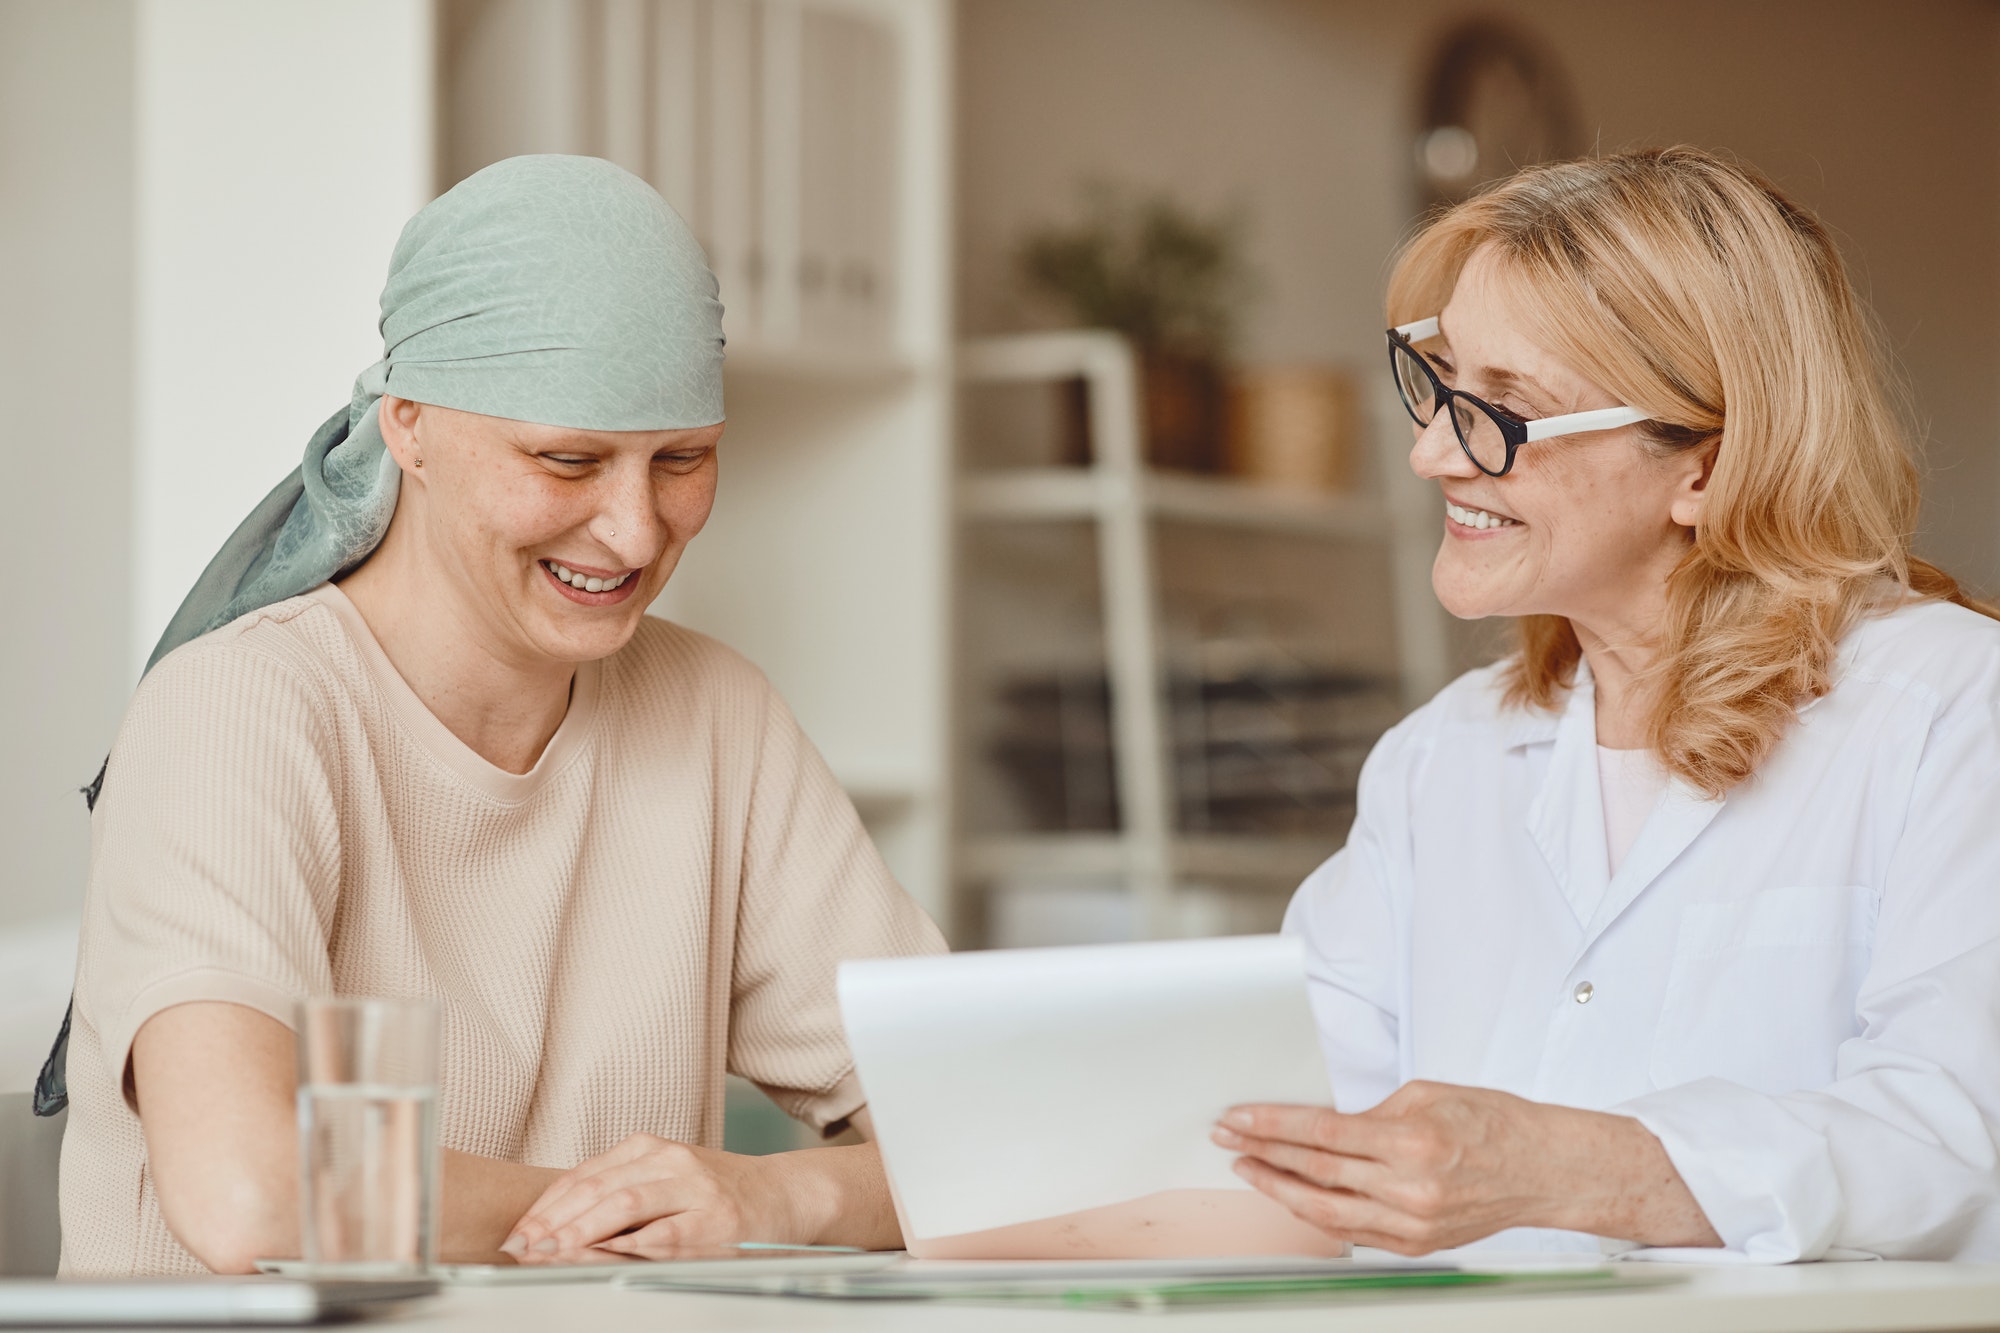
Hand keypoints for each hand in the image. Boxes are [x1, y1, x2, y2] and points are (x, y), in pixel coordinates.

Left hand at [500, 1133, 803, 1260]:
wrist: (782, 1195)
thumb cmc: (715, 1193)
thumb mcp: (664, 1179)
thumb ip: (617, 1192)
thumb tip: (552, 1228)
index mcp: (650, 1148)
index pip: (585, 1176)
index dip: (546, 1206)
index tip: (518, 1233)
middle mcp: (671, 1161)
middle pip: (599, 1188)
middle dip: (555, 1222)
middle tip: (524, 1248)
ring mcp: (696, 1188)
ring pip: (626, 1205)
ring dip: (582, 1233)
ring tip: (551, 1254)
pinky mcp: (716, 1220)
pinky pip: (665, 1235)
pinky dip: (630, 1247)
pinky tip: (604, 1258)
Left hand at [1213, 1080, 1719, 1254]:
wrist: (1544, 1168)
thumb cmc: (1492, 1123)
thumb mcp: (1427, 1094)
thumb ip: (1370, 1112)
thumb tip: (1320, 1124)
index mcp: (1411, 1141)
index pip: (1321, 1133)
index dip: (1271, 1125)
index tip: (1237, 1118)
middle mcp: (1410, 1187)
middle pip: (1315, 1172)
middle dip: (1263, 1153)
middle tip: (1227, 1139)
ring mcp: (1412, 1223)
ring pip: (1326, 1211)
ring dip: (1279, 1189)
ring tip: (1249, 1169)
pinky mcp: (1416, 1243)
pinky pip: (1352, 1231)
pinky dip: (1317, 1214)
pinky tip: (1292, 1197)